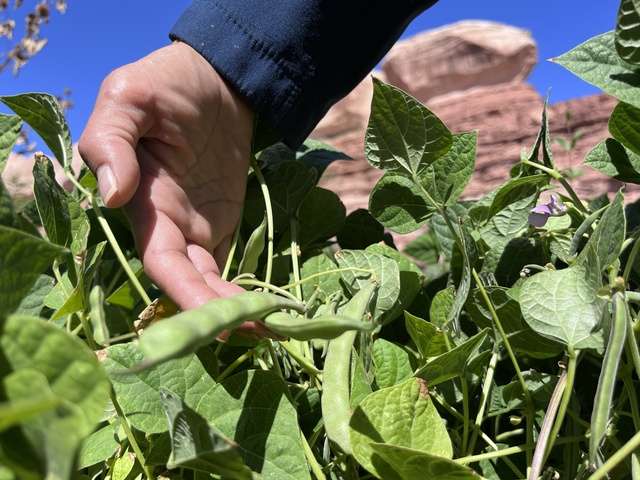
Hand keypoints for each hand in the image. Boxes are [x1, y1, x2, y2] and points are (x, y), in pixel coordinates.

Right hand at [79, 43, 257, 318]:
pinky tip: (266, 308)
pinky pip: (228, 263)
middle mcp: (168, 224)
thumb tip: (113, 195)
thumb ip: (113, 142)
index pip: (160, 261)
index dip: (183, 292)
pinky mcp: (221, 221)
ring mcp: (196, 225)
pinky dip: (243, 289)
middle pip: (187, 281)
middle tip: (255, 332)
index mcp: (144, 203)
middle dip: (214, 311)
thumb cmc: (167, 84)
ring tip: (270, 328)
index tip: (214, 320)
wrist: (215, 78)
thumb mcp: (130, 98)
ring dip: (233, 307)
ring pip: (209, 280)